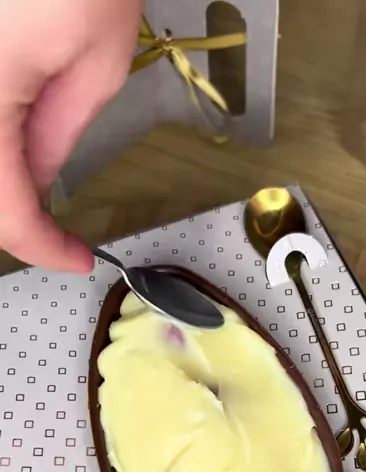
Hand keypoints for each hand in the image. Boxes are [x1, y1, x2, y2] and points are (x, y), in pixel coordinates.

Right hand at [0, 0, 141, 270]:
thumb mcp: (96, 59)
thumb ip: (58, 135)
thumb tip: (41, 181)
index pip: (3, 212)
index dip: (41, 247)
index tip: (78, 258)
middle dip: (11, 216)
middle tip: (54, 227)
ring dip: (0, 178)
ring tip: (35, 187)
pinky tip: (13, 135)